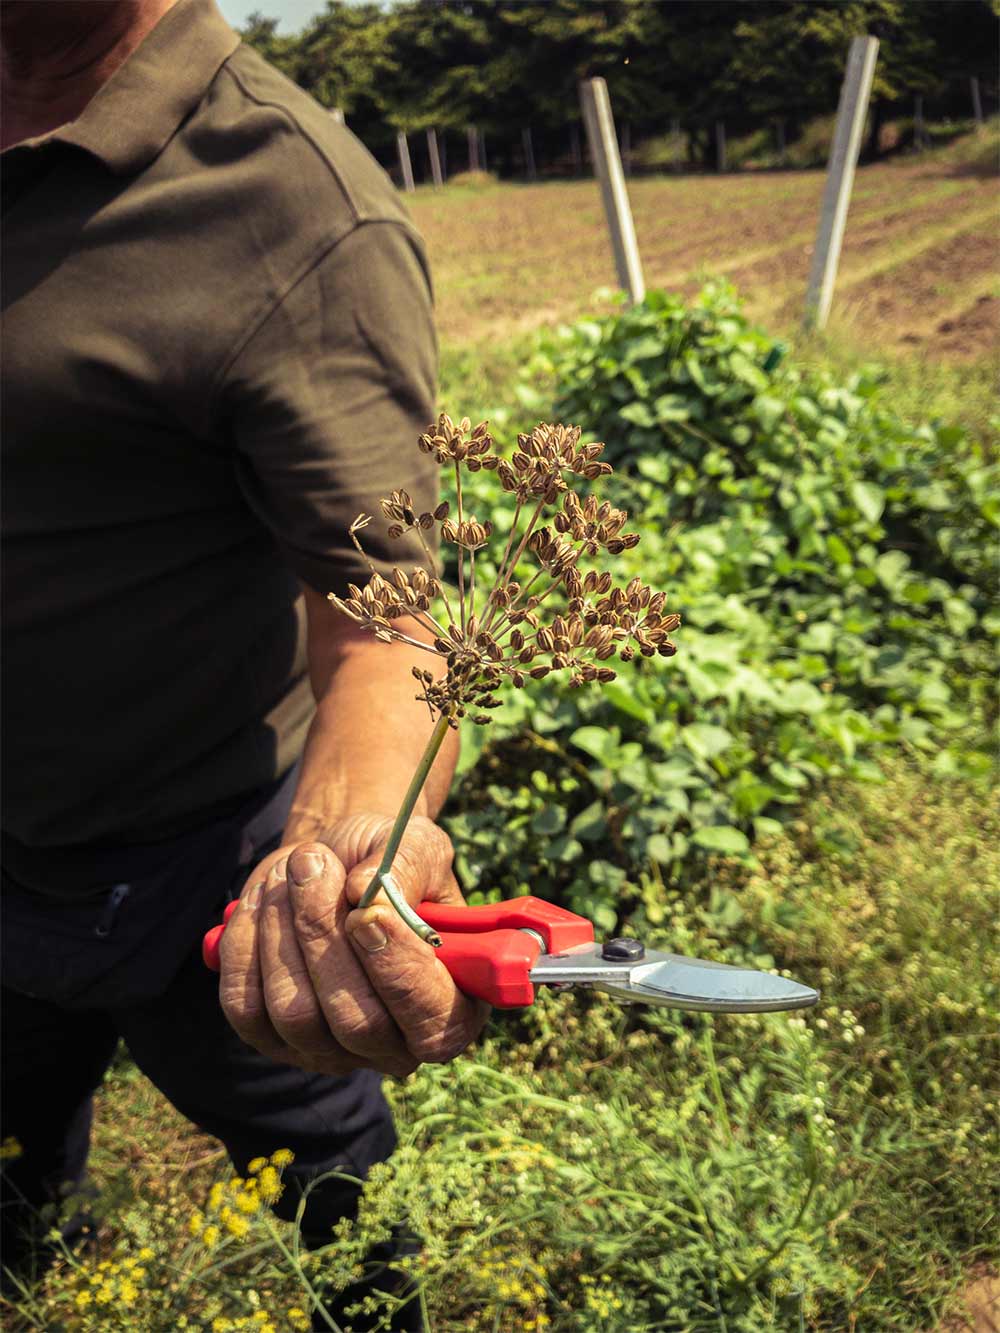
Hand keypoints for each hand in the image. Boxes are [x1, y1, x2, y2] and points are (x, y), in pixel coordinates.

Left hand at [217, 814, 489, 1078]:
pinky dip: (245, 944)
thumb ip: (408, 866)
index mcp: (452, 1008)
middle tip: (314, 862)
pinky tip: (261, 900)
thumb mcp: (417, 846)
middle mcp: (393, 1045)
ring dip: (284, 928)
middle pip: (355, 1022)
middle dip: (324, 935)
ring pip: (294, 1014)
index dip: (400, 973)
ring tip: (296, 869)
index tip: (369, 911)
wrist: (333, 864)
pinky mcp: (271, 1039)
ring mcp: (329, 1051)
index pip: (434, 1025)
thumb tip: (364, 890)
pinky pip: (244, 1006)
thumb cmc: (387, 861)